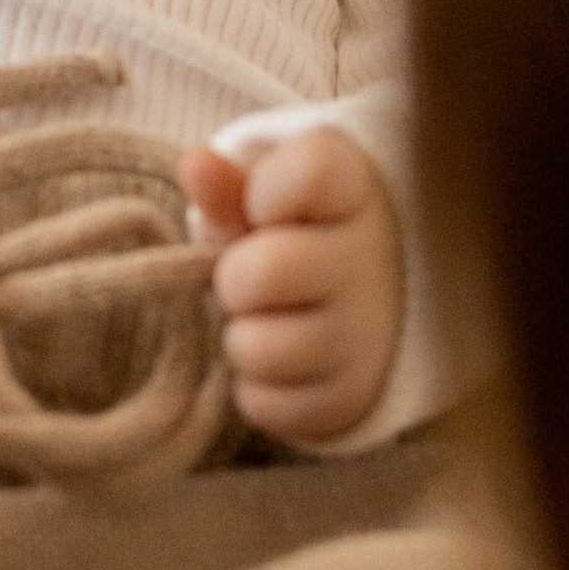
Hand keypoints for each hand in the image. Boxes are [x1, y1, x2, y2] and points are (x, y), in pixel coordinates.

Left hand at [179, 126, 402, 448]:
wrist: (366, 305)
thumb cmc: (297, 234)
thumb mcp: (268, 195)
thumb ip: (229, 183)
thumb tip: (196, 166)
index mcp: (355, 191)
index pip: (309, 174)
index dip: (264, 191)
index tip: (266, 205)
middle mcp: (372, 262)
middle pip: (261, 272)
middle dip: (236, 276)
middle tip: (254, 275)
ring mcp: (367, 337)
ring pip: (256, 347)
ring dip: (243, 336)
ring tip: (267, 319)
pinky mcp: (349, 399)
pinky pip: (262, 403)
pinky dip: (256, 386)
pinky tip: (281, 359)